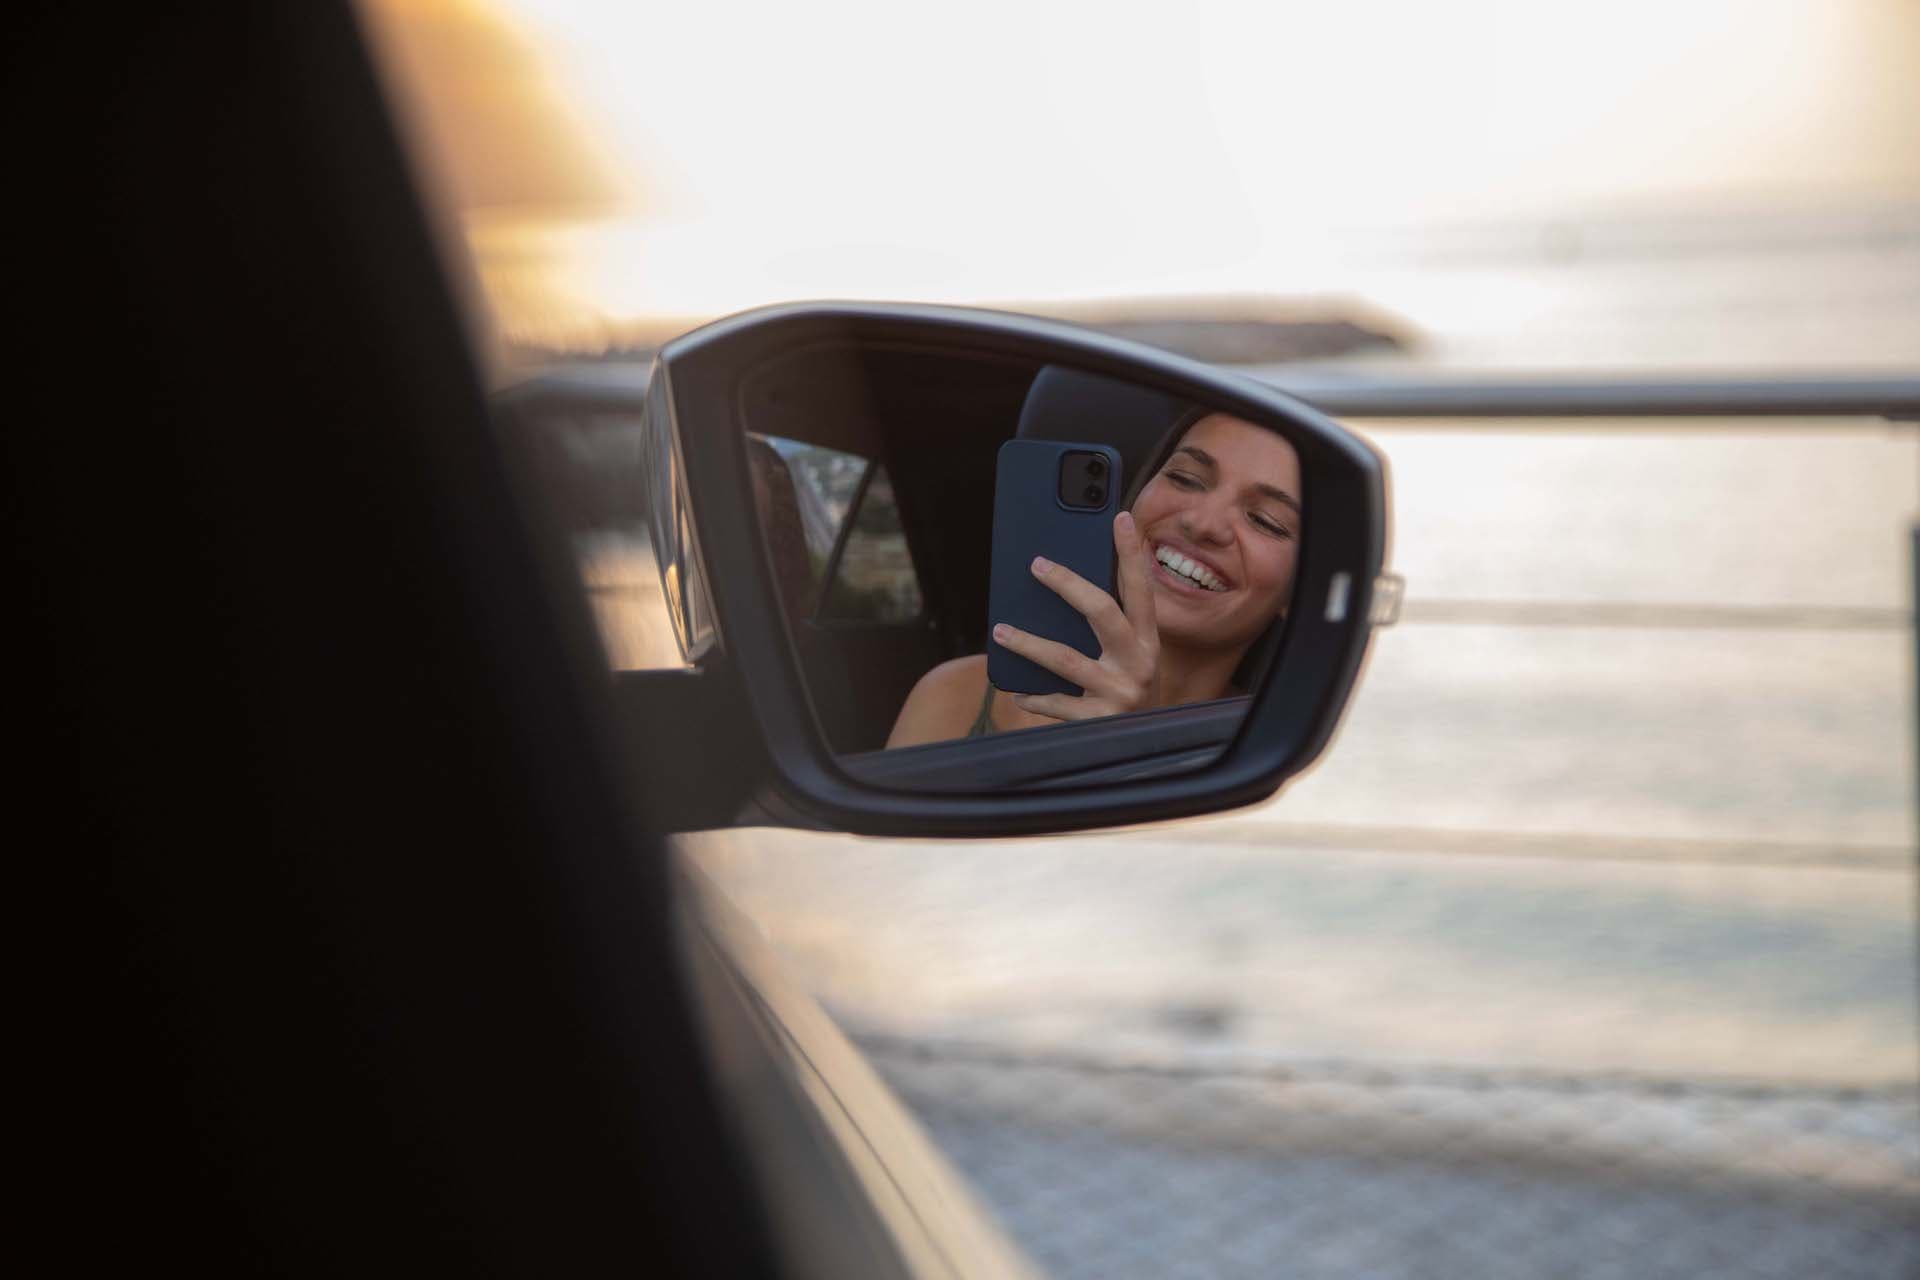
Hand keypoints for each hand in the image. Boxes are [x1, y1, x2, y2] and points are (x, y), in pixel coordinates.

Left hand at [992, 510, 1160, 721]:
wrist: (1146, 748)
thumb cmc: (1127, 688)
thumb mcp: (1131, 655)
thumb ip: (1109, 624)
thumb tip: (1062, 581)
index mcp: (1148, 639)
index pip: (1140, 588)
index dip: (1131, 553)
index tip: (1119, 517)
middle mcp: (1139, 662)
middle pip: (1102, 612)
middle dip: (1068, 584)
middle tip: (1036, 565)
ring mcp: (1120, 692)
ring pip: (1066, 659)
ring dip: (1029, 643)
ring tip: (1001, 631)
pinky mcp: (1100, 722)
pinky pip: (1059, 704)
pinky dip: (1035, 697)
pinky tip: (1016, 691)